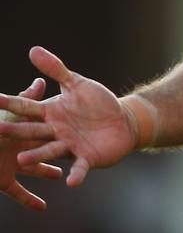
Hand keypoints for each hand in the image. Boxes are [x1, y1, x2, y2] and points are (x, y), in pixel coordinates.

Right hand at [0, 47, 136, 186]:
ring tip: (22, 160)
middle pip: (32, 131)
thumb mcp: (76, 84)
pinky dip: (76, 175)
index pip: (26, 107)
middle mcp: (55, 131)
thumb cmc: (97, 103)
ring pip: (50, 151)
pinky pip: (80, 168)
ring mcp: (70, 146)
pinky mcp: (86, 158)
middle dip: (15, 132)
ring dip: (37, 156)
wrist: (122, 121)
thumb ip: (56, 69)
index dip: (9, 103)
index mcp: (51, 113)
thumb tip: (33, 50)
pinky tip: (71, 183)